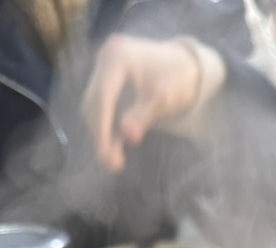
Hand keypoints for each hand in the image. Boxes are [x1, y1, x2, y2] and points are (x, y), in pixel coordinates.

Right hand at [82, 34, 203, 172]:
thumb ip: (146, 114)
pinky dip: (107, 132)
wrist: (181, 65)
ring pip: (94, 109)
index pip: (103, 94)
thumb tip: (128, 135)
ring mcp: (104, 73)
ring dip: (102, 136)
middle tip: (110, 162)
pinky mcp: (107, 87)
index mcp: (118, 56)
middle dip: (101, 133)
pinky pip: (102, 112)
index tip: (104, 150)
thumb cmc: (178, 78)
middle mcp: (106, 60)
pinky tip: (114, 155)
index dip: (102, 124)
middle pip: (94, 102)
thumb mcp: (168, 96)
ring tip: (114, 164)